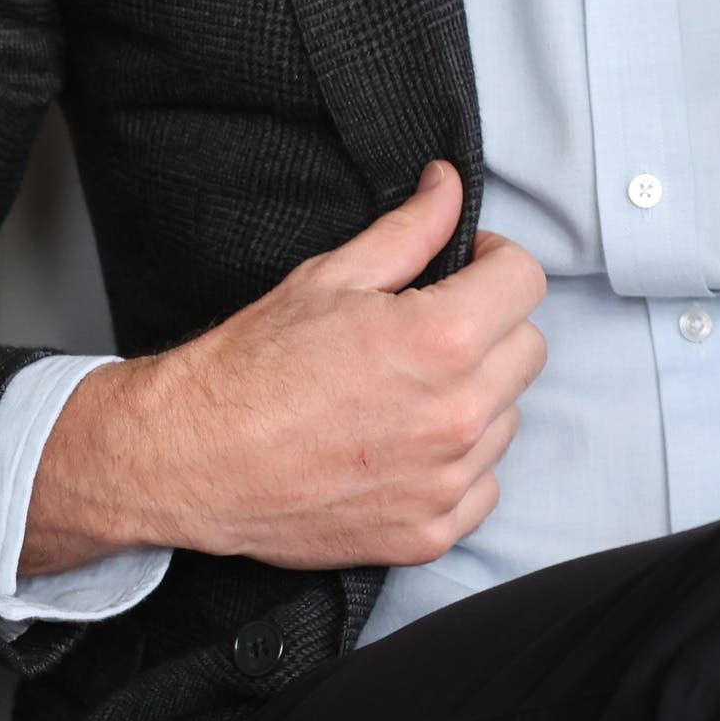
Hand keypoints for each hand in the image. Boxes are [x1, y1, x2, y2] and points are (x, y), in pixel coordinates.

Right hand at [26, 162, 547, 572]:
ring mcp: (446, 481)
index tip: (465, 267)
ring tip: (405, 391)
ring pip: (507, 417)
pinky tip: (403, 445)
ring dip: (475, 397)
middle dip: (489, 326)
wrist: (190, 460)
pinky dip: (456, 466)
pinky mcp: (428, 533)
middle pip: (528, 349)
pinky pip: (483, 486)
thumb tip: (449, 187)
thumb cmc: (249, 367)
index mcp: (442, 339)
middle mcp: (458, 414)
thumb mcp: (328, 277)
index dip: (493, 261)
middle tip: (429, 328)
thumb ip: (408, 230)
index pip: (525, 280)